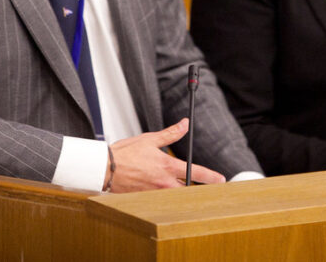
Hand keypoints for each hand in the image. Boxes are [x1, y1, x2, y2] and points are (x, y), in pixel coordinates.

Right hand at [108, 118, 225, 192]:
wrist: (104, 169)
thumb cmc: (124, 154)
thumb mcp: (149, 139)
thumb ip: (170, 134)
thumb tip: (184, 124)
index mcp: (167, 166)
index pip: (195, 172)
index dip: (211, 176)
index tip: (220, 179)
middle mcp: (163, 183)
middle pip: (189, 189)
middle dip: (198, 188)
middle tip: (207, 188)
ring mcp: (155, 193)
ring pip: (176, 196)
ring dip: (182, 193)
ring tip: (187, 190)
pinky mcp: (146, 200)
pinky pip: (161, 201)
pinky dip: (166, 197)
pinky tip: (165, 194)